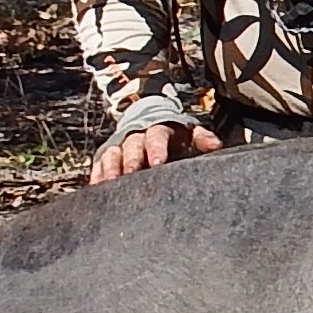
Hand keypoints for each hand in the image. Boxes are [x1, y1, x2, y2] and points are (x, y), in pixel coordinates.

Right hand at [88, 119, 224, 184]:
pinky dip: (96, 175)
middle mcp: (136, 136)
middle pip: (132, 146)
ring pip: (112, 155)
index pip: (156, 137)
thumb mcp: (190, 133)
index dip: (157, 149)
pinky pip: (98, 165)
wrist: (150, 124)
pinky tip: (95, 188)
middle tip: (130, 174)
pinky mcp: (105, 158)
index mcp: (158, 130)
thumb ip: (202, 138)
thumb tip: (216, 145)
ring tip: (110, 185)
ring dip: (110, 168)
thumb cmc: (174, 136)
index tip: (158, 163)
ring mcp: (119, 146)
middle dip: (131, 160)